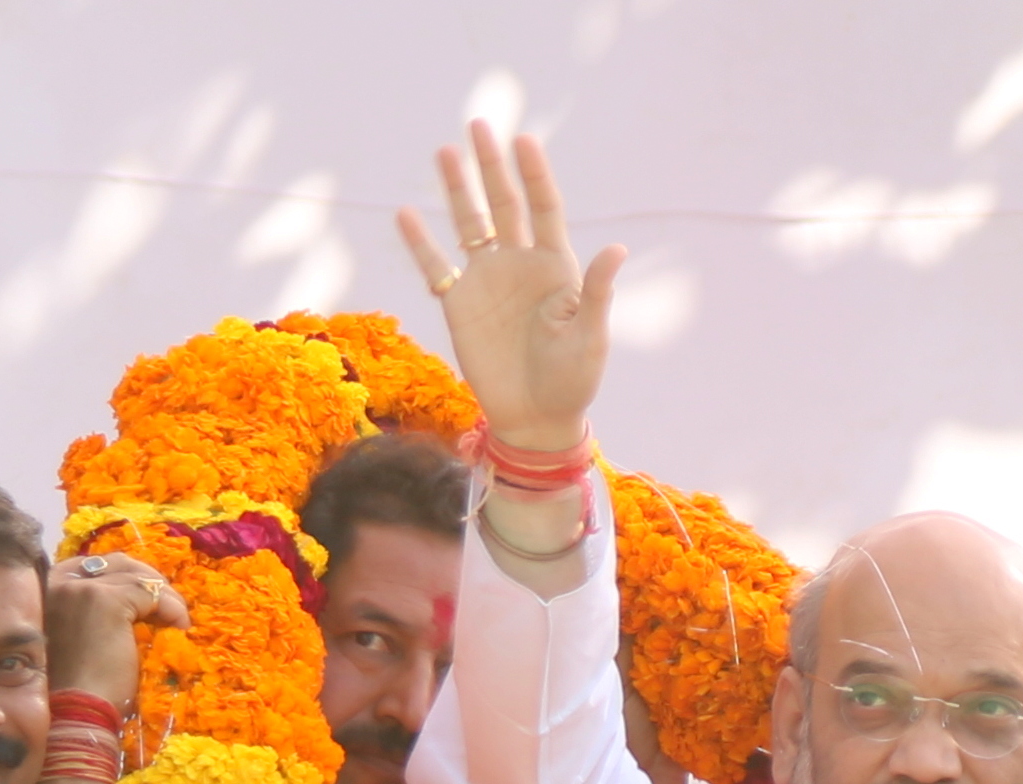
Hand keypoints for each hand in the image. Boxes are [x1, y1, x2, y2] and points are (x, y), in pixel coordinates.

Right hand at [43, 552, 185, 703]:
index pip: (94, 566)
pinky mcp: (104, 601)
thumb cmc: (78, 690)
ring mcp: (79, 589)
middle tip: (169, 606)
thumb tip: (136, 602)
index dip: (127, 579)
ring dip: (164, 596)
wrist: (75, 714)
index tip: (149, 602)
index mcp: (46, 589)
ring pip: (136, 576)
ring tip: (177, 622)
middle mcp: (58, 582)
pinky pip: (151, 593)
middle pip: (116, 563)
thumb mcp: (80, 639)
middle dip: (147, 580)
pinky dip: (172, 607)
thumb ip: (92, 614)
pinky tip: (179, 628)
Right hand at [397, 124, 621, 456]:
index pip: (544, 208)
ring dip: (456, 190)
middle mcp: (519, 265)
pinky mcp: (460, 306)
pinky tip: (405, 214)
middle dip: (491, 166)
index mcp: (555, 267)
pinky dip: (420, 243)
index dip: (534, 175)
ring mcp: (487, 282)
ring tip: (444, 152)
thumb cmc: (573, 380)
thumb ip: (597, 292)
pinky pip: (436, 266)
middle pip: (503, 204)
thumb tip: (617, 248)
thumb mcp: (591, 337)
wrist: (536, 419)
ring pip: (468, 224)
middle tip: (478, 125)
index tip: (524, 141)